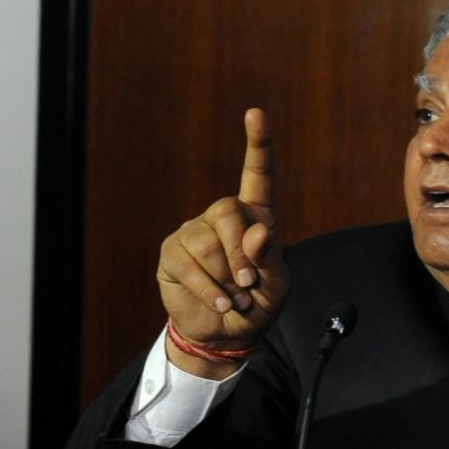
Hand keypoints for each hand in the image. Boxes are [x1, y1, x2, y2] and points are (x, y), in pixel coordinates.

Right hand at [157, 108, 289, 375]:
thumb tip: (258, 232)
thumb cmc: (258, 305)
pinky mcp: (173, 255)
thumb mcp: (276, 287)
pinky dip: (208, 290)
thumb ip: (270, 259)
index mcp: (256, 217)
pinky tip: (219, 303)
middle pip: (227, 210)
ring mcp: (194, 234)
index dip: (258, 145)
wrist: (226, 334)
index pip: (258, 176)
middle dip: (239, 252)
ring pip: (207, 243)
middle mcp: (223, 218)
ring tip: (234, 297)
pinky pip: (188, 266)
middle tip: (248, 283)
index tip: (255, 114)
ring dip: (225, 278)